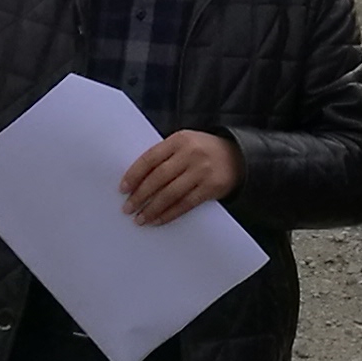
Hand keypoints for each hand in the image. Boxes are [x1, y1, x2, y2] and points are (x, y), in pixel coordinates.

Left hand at [120, 130, 240, 225]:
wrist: (238, 157)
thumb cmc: (203, 151)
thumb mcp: (185, 144)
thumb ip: (165, 156)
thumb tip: (136, 180)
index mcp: (179, 139)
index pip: (150, 158)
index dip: (134, 175)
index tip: (123, 189)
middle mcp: (190, 154)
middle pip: (158, 177)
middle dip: (140, 195)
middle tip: (128, 208)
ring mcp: (202, 171)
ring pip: (170, 193)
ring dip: (152, 208)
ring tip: (140, 218)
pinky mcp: (211, 187)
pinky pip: (185, 204)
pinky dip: (169, 214)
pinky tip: (158, 220)